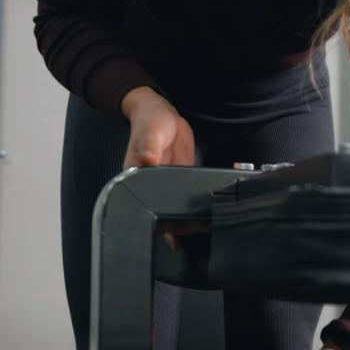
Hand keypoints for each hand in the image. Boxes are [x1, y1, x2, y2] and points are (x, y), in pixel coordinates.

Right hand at [122, 86, 195, 248]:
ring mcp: (168, 185)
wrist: (162, 112)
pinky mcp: (182, 180)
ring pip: (179, 210)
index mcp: (137, 180)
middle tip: (197, 230)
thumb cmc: (149, 121)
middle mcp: (151, 187)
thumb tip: (147, 160)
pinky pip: (190, 197)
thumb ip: (148, 147)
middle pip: (165, 215)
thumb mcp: (149, 132)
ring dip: (191, 220)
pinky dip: (199, 205)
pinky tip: (212, 211)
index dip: (161, 225)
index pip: (147, 210)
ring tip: (207, 225)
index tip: (174, 236)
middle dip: (180, 228)